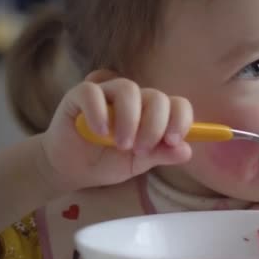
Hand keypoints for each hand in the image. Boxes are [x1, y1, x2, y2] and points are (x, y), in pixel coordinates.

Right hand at [39, 78, 193, 191]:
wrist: (71, 169)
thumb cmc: (107, 162)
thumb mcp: (138, 164)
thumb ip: (161, 155)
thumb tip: (187, 151)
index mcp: (151, 112)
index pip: (176, 104)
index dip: (180, 119)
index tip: (174, 140)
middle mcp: (133, 99)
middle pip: (155, 96)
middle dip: (154, 125)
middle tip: (141, 150)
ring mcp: (106, 94)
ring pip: (127, 88)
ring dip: (129, 119)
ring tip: (122, 145)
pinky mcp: (79, 95)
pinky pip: (91, 92)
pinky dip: (98, 111)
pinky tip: (100, 132)